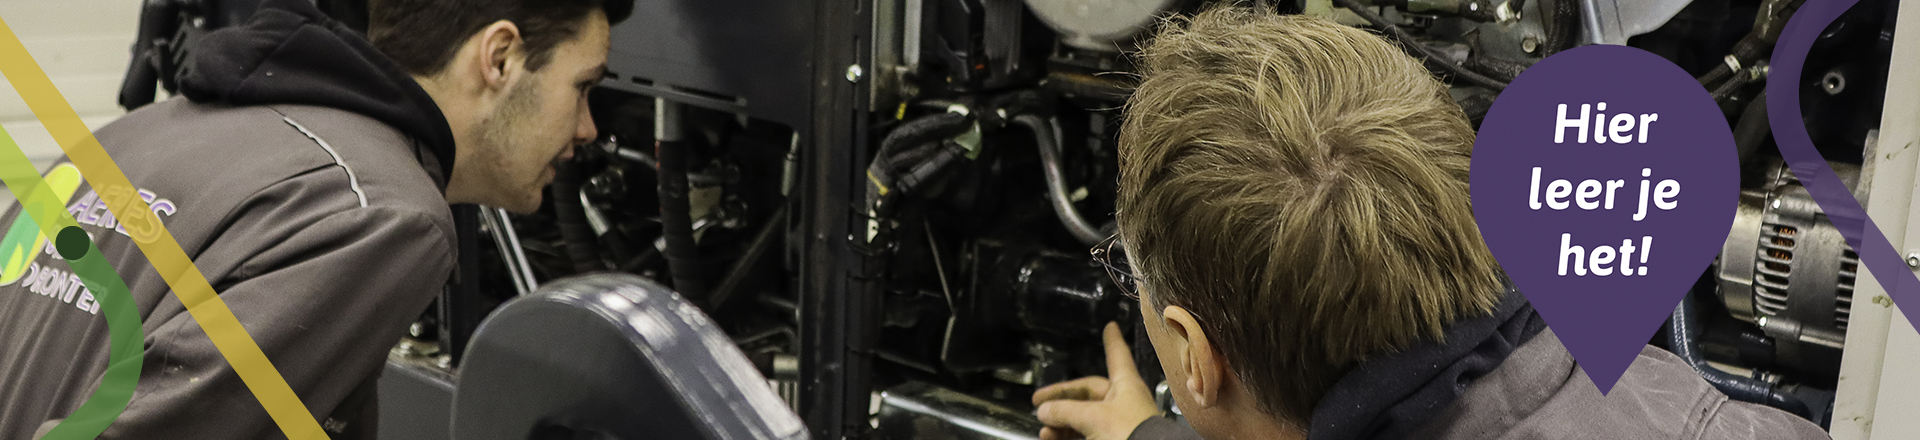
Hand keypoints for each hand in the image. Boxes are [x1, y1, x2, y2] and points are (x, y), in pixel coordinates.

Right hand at [1032, 322, 1161, 439]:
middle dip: (1062, 398)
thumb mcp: (1092, 417)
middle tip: (1040, 402)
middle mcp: (1123, 402)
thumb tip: (1045, 410)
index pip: (1117, 356)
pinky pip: (1084, 434)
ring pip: (1083, 417)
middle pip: (1088, 393)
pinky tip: (1051, 438)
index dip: (1112, 341)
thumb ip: (1065, 411)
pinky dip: (1066, 435)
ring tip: (1044, 428)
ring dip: (1061, 421)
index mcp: (1126, 385)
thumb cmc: (1130, 434)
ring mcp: (1117, 423)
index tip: (1111, 327)